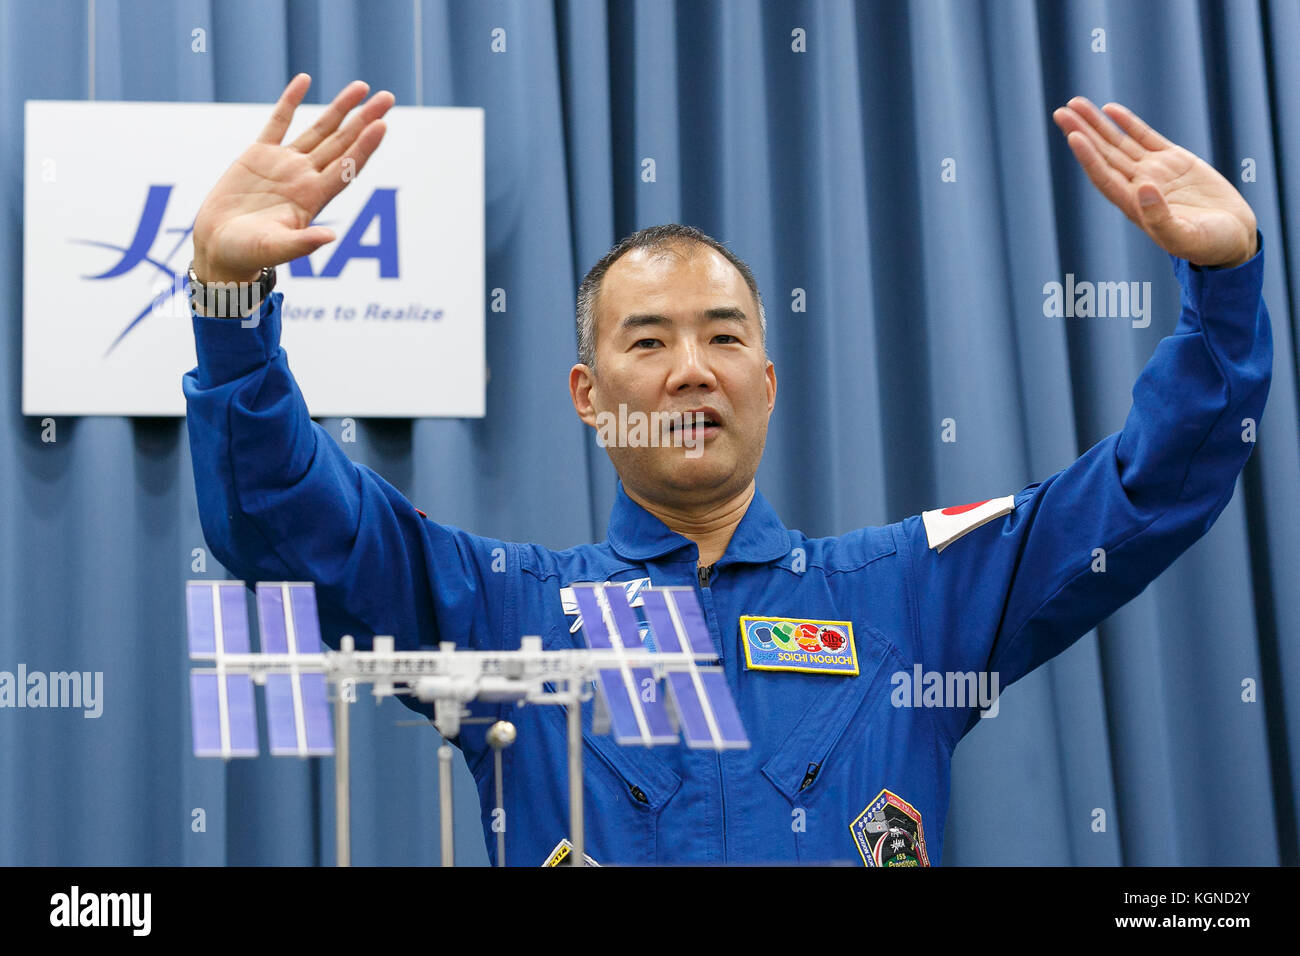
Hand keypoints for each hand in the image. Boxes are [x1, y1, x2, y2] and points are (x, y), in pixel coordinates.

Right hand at [192, 74, 394, 282]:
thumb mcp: (275, 249)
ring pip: (319, 130)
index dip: (364, 146)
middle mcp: (305, 178)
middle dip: (364, 120)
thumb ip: (302, 243)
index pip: (346, 167)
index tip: (381, 125)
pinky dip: (291, 101)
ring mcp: (284, 165)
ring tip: (362, 87)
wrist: (220, 248)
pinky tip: (305, 80)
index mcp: (312, 198)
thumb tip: (331, 236)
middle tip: (388, 98)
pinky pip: (278, 121)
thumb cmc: (248, 254)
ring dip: (340, 109)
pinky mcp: (259, 155)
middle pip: (342, 143)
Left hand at [1053, 97, 1257, 267]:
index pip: (1104, 176)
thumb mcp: (1185, 237)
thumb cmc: (1208, 245)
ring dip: (1097, 124)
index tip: (1073, 136)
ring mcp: (1155, 170)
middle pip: (1104, 155)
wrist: (1232, 238)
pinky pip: (1145, 137)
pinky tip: (1109, 109)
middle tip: (1061, 111)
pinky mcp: (1174, 159)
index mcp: (1134, 206)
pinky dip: (1128, 123)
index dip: (1088, 157)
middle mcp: (1138, 186)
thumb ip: (1161, 218)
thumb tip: (1143, 188)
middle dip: (1082, 132)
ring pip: (1119, 142)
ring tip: (1075, 103)